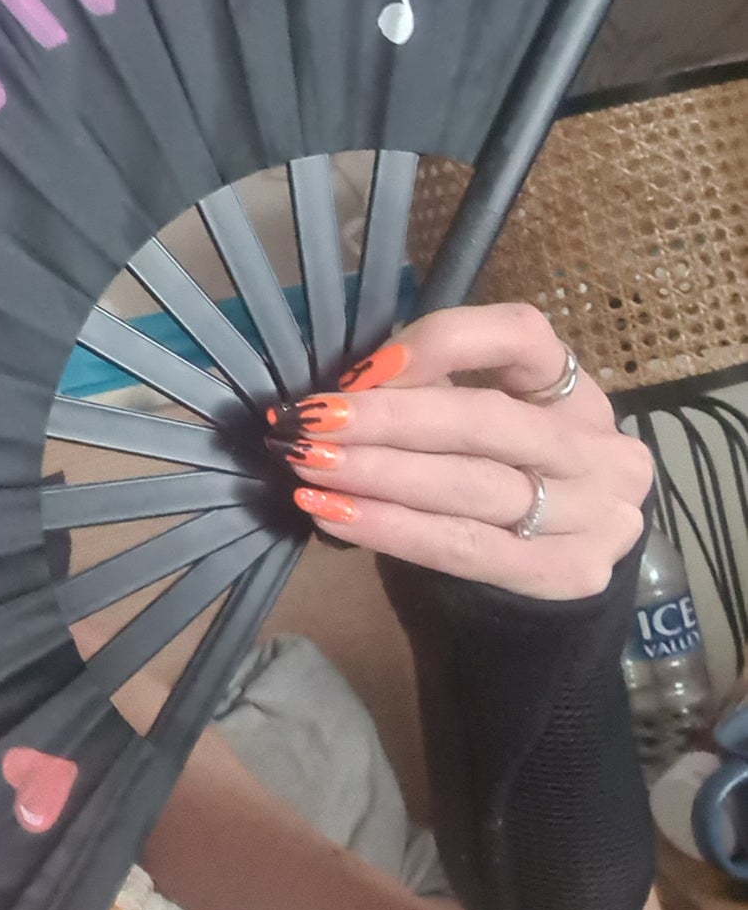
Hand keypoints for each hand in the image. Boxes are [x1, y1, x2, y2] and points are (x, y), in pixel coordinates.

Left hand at [267, 303, 653, 598]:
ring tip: (310, 467)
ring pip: (471, 486)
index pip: (522, 336)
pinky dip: (390, 529)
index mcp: (574, 389)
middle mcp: (598, 447)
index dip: (441, 343)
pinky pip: (464, 547)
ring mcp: (595, 515)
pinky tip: (335, 515)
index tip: (364, 368)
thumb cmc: (496, 474)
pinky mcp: (569, 573)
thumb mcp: (474, 417)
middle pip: (486, 421)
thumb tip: (347, 388)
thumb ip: (427, 392)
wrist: (549, 564)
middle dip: (388, 420)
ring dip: (378, 475)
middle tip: (312, 422)